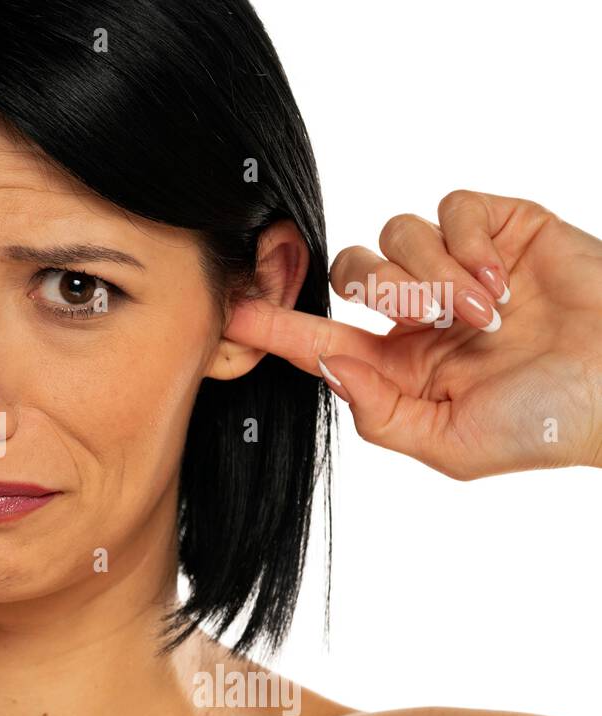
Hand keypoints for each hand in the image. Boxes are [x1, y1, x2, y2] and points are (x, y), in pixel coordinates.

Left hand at [226, 190, 601, 478]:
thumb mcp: (450, 444)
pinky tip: (504, 279)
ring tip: (488, 312)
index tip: (232, 311)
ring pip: (396, 235)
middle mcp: (420, 314)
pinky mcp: (499, 229)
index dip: (275, 324)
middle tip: (432, 318)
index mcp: (399, 366)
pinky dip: (469, 241)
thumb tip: (328, 365)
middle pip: (351, 271)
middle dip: (379, 289)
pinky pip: (451, 208)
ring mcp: (458, 267)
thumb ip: (379, 413)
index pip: (321, 337)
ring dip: (436, 274)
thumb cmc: (547, 424)